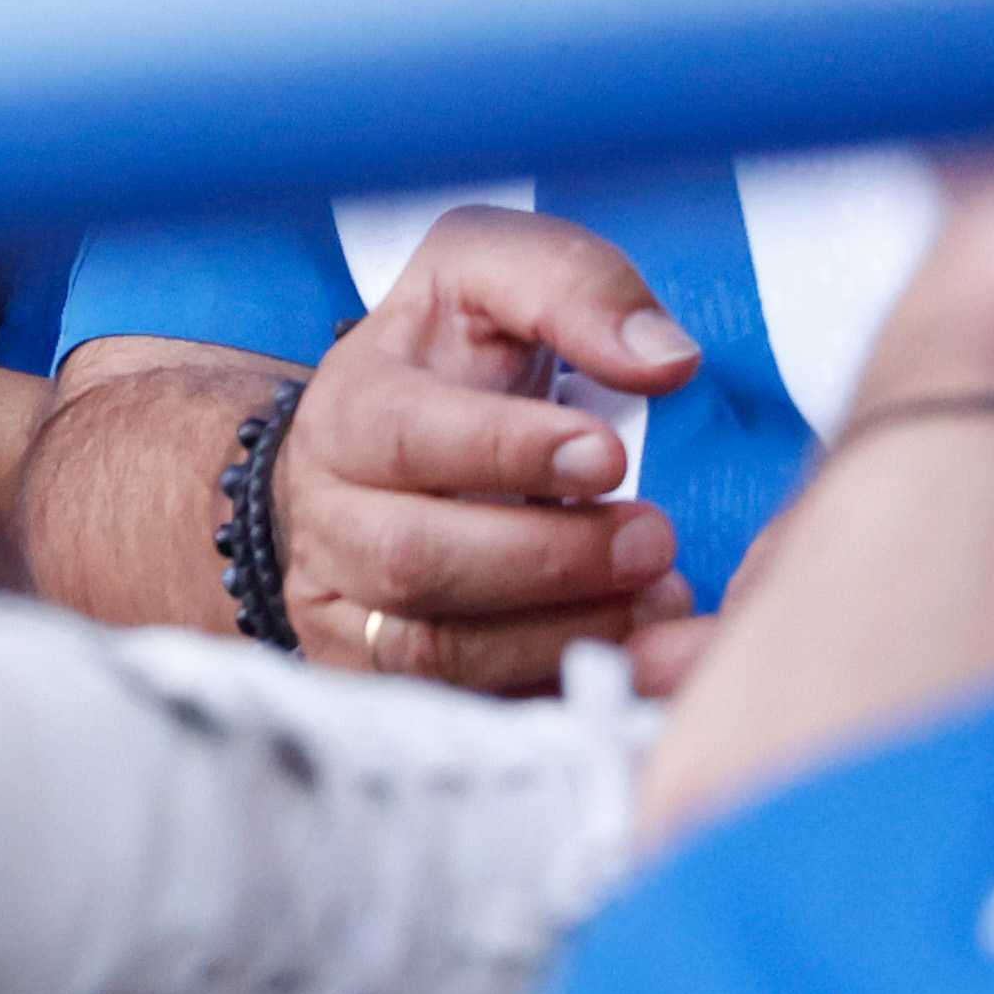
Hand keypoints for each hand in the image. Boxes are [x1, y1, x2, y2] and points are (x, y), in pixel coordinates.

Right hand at [276, 203, 703, 692]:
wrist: (373, 464)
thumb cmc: (449, 364)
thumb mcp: (490, 279)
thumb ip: (569, 285)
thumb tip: (663, 358)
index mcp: (348, 410)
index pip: (403, 434)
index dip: (504, 450)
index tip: (606, 454)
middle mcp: (329, 518)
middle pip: (415, 558)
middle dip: (549, 558)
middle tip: (657, 540)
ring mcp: (349, 612)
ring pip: (435, 651)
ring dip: (560, 634)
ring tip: (660, 601)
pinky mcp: (387, 686)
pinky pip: (467, 714)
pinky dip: (557, 698)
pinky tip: (638, 667)